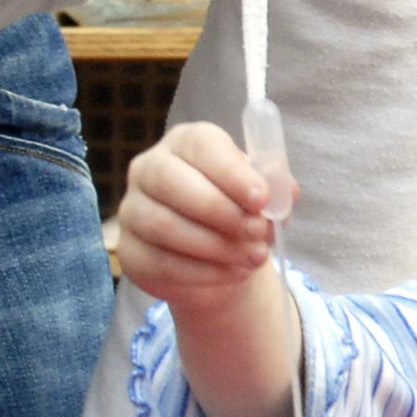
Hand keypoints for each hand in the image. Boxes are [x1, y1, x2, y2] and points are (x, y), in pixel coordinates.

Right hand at [117, 121, 293, 310]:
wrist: (217, 256)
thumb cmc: (238, 209)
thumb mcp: (262, 193)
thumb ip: (275, 187)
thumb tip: (285, 191)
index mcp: (185, 143)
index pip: (200, 145)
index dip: (231, 172)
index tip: (261, 198)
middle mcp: (149, 170)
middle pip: (171, 181)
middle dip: (221, 210)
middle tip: (258, 232)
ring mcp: (133, 211)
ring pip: (164, 225)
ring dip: (216, 245)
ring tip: (254, 256)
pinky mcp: (130, 251)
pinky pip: (162, 263)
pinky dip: (205, 272)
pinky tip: (234, 273)